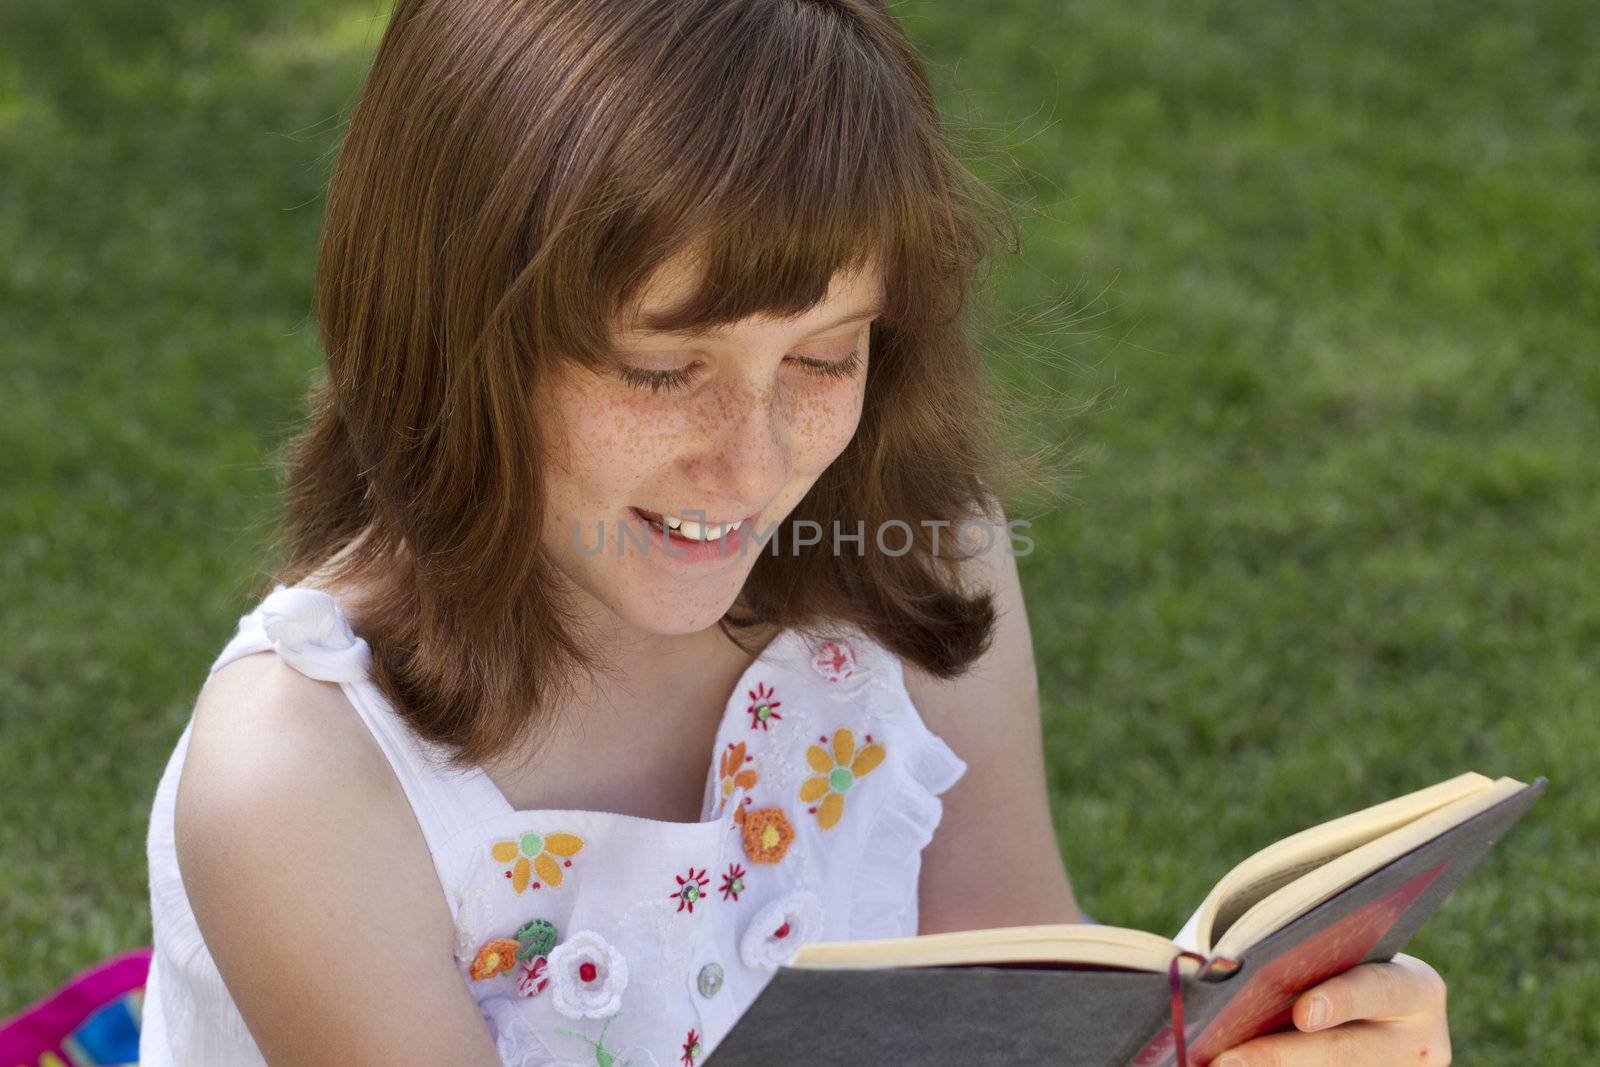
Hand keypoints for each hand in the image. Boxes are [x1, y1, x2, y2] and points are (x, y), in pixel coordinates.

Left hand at [1213, 953, 1449, 1065]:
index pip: (1379, 990)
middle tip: (1227, 1060)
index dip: (1341, 1001)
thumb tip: (1219, 971)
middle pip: (1347, 1053)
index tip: (1302, 1013)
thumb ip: (1303, 962)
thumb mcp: (1341, 959)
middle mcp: (1420, 1044)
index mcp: (1417, 990)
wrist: (1373, 1014)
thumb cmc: (1338, 971)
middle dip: (1281, 1057)